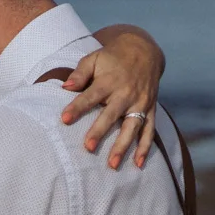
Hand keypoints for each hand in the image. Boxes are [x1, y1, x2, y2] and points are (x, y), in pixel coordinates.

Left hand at [62, 25, 165, 169]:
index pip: (91, 96)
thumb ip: (80, 73)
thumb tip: (65, 87)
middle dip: (100, 131)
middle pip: (111, 114)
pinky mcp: (150, 109)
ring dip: (123, 146)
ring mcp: (140, 103)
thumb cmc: (112, 58)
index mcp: (109, 81)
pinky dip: (145, 147)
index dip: (78, 107)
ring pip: (132, 127)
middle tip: (88, 147)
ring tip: (113, 164)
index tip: (64, 119)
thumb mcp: (94, 58)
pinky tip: (138, 164)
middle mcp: (125, 93)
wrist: (143, 50)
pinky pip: (149, 130)